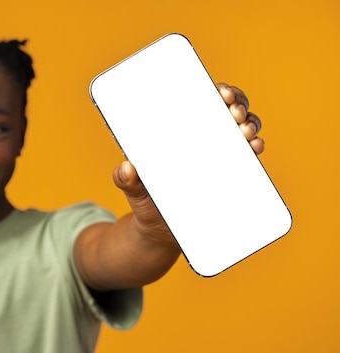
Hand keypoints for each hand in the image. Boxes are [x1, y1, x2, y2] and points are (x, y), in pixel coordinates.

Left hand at [112, 82, 265, 241]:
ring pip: (242, 129)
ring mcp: (219, 155)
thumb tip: (126, 168)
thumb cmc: (146, 202)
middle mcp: (202, 138)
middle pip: (226, 110)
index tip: (219, 91)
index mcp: (178, 133)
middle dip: (236, 103)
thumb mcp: (133, 189)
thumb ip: (126, 180)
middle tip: (232, 111)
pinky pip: (249, 157)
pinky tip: (255, 147)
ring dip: (249, 123)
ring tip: (244, 130)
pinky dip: (255, 147)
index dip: (214, 90)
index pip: (199, 100)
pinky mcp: (232, 175)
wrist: (160, 233)